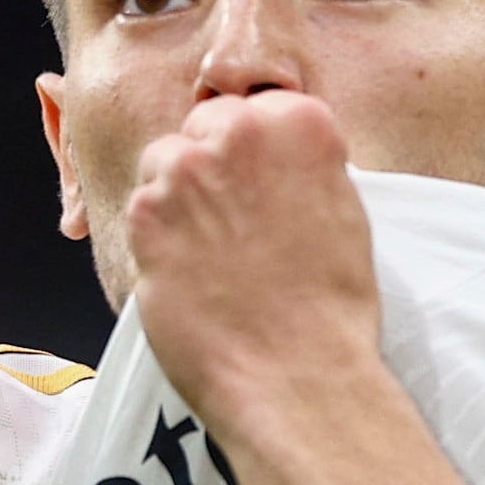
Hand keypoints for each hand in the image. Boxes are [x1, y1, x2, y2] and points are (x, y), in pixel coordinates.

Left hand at [125, 92, 387, 437]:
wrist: (296, 375)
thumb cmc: (330, 310)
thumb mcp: (344, 214)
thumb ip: (305, 169)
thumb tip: (278, 165)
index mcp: (301, 124)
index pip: (260, 108)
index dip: (254, 149)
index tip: (257, 179)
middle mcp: (239, 133)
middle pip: (204, 127)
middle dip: (211, 164)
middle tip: (230, 219)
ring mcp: (186, 171)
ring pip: (164, 163)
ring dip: (178, 197)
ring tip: (209, 252)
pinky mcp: (145, 214)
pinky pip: (140, 208)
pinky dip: (157, 236)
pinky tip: (189, 272)